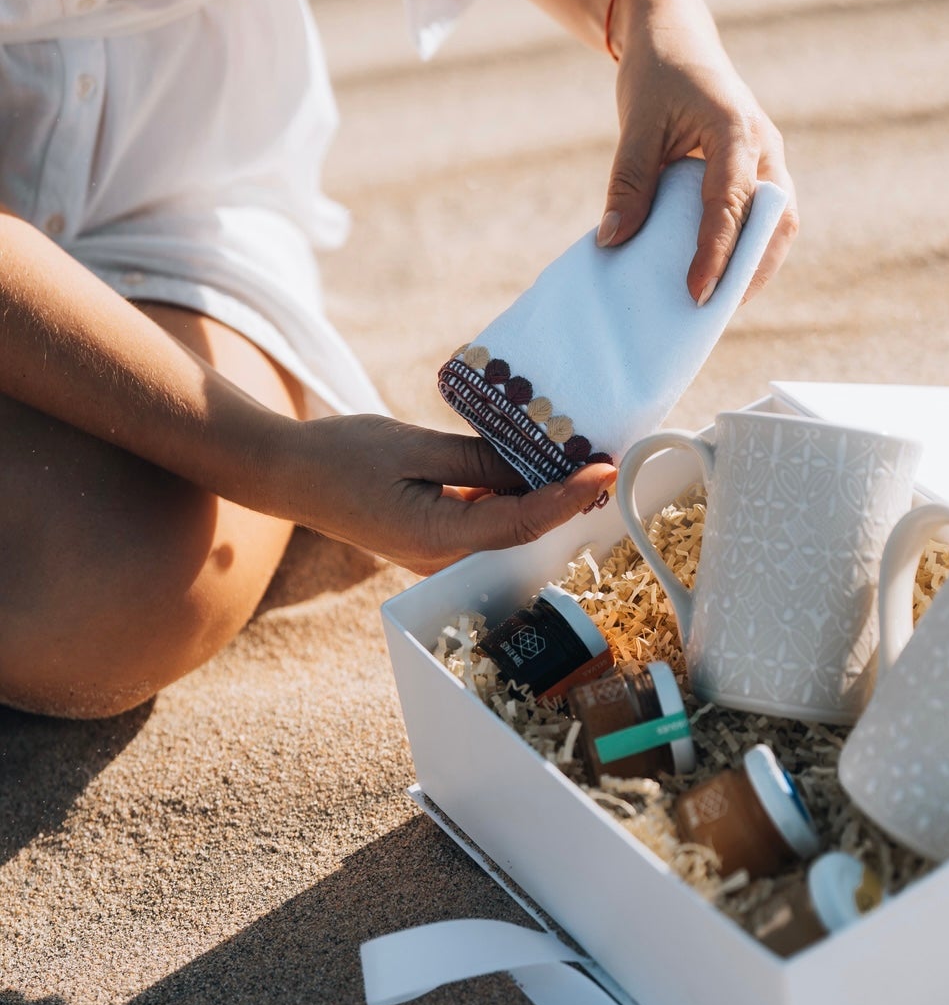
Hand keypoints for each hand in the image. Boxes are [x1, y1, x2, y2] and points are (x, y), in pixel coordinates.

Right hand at [270, 414, 614, 574]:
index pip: (521, 521)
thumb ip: (478, 459)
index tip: (602, 468)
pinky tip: (529, 462)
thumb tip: (536, 461)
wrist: (288, 475)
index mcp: (437, 538)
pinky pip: (484, 519)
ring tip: (577, 454)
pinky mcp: (434, 537)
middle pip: (522, 530)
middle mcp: (443, 557)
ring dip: (539, 493)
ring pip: (505, 525)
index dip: (567, 496)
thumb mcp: (414, 447)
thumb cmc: (341, 456)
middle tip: (603, 456)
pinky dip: (510, 493)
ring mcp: (438, 552)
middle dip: (565, 497)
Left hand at [598, 0, 798, 303]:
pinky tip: (716, 274)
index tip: (696, 293)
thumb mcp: (636, 124)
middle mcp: (764, 148)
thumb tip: (612, 242)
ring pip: (778, 225)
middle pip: (775, 223)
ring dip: (754, 265)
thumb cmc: (657, 75)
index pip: (731, 203)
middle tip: (712, 312)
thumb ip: (628, 182)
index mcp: (736, 129)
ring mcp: (768, 160)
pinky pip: (765, 220)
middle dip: (749, 271)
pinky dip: (747, 250)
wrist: (678, 40)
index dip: (716, 252)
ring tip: (717, 304)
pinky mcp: (758, 172)